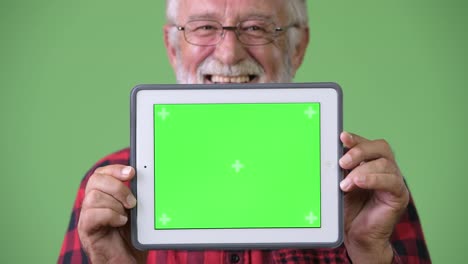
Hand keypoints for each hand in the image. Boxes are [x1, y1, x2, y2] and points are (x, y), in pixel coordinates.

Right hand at [78, 165, 145, 262]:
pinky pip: (92, 215)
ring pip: (94, 196)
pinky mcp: (86, 230)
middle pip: (96, 180)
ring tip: (126, 215)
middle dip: (117, 187)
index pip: (102, 173)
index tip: (132, 172)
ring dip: (115, 204)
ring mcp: (87, 217)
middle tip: (132, 201)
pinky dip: (110, 215)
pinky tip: (121, 222)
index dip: (115, 169)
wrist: (126, 261)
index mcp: (103, 195)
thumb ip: (135, 195)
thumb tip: (143, 178)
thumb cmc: (131, 237)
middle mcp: (92, 204)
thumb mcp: (136, 211)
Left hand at [339, 132, 408, 263]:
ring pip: (385, 164)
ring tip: (345, 184)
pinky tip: (358, 182)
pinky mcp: (399, 195)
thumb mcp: (341, 183)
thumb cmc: (348, 210)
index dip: (356, 139)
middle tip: (342, 162)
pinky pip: (391, 182)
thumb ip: (340, 169)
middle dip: (360, 151)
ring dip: (362, 170)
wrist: (356, 236)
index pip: (368, 144)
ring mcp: (394, 181)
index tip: (341, 137)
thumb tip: (330, 153)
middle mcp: (386, 169)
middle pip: (381, 148)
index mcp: (371, 163)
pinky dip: (373, 179)